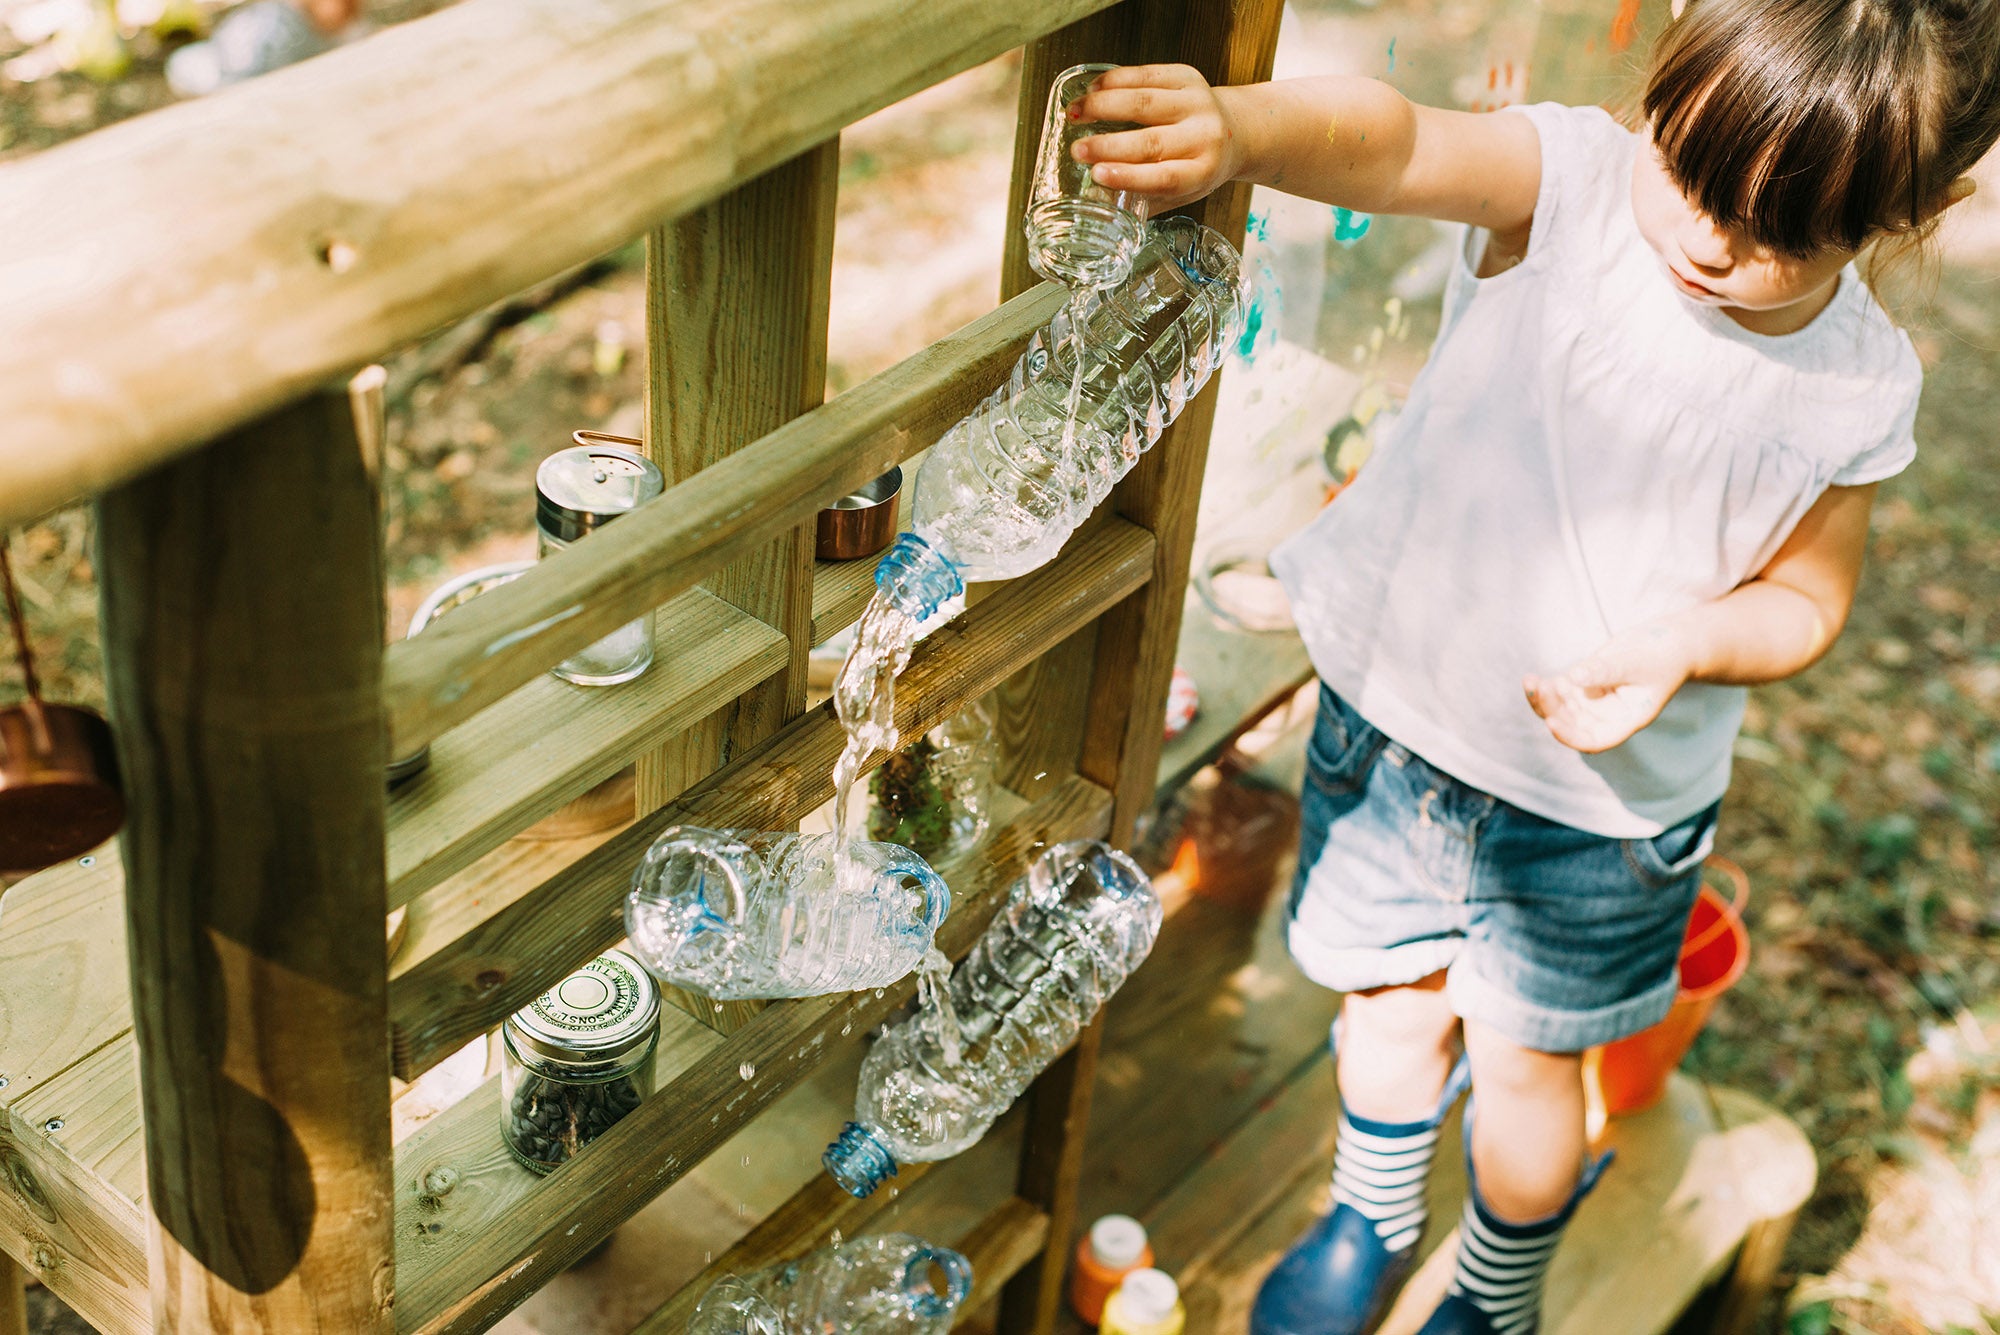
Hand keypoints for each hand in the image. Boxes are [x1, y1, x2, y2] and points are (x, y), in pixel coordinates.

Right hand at [1066, 64, 1241, 211]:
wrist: (1234, 131)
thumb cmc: (1199, 166)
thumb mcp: (1180, 192)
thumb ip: (1143, 199)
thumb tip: (1097, 203)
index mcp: (1202, 171)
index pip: (1165, 177)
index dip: (1129, 176)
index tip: (1097, 174)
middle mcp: (1204, 136)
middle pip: (1152, 141)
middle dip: (1108, 145)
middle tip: (1078, 150)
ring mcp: (1197, 103)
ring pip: (1144, 102)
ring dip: (1103, 106)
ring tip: (1075, 113)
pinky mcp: (1187, 76)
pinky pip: (1146, 74)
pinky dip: (1115, 81)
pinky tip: (1093, 89)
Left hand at [1523, 620, 1696, 753]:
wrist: (1670, 641)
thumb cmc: (1662, 654)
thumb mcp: (1636, 662)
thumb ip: (1605, 670)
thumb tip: (1573, 677)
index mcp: (1627, 719)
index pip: (1595, 740)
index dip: (1571, 736)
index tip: (1551, 722)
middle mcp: (1608, 716)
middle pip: (1572, 725)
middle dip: (1552, 709)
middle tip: (1538, 688)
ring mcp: (1595, 702)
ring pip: (1561, 710)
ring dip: (1543, 700)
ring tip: (1531, 681)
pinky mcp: (1585, 685)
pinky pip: (1559, 693)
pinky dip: (1545, 688)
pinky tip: (1532, 679)